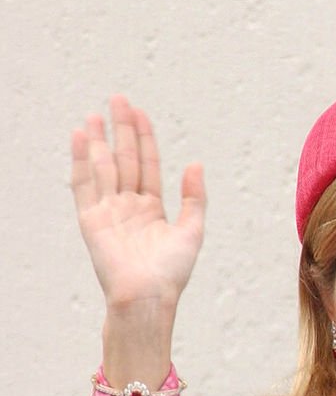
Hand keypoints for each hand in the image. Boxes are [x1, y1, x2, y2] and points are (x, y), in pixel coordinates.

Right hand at [71, 95, 205, 311]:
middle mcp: (129, 207)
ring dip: (98, 140)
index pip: (147, 165)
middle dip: (121, 130)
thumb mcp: (193, 231)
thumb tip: (196, 164)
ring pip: (102, 168)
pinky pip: (83, 185)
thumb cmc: (171, 273)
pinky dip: (79, 161)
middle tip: (118, 99)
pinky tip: (78, 138)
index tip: (140, 113)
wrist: (147, 295)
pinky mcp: (91, 220)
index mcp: (152, 210)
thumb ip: (194, 198)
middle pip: (124, 160)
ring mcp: (109, 212)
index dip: (144, 139)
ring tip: (95, 114)